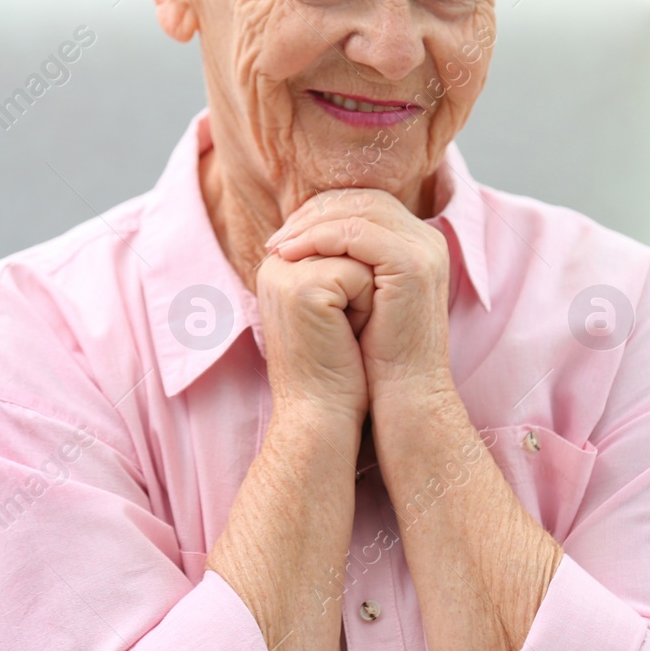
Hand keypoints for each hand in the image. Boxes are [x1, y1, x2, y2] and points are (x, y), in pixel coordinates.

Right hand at [255, 249, 374, 424]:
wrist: (320, 416)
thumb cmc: (335, 367)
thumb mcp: (335, 306)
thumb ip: (339, 266)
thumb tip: (373, 233)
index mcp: (280, 265)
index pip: (340, 235)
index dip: (361, 274)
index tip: (346, 319)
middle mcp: (276, 263)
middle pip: (350, 241)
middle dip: (364, 282)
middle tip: (348, 328)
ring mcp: (286, 272)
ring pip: (358, 255)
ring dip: (368, 294)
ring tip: (347, 331)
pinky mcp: (304, 287)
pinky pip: (360, 275)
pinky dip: (367, 307)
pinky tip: (347, 336)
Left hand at [267, 189, 453, 398]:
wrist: (405, 394)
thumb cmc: (377, 355)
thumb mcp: (362, 298)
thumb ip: (346, 263)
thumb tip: (301, 238)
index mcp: (417, 243)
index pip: (366, 203)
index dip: (323, 212)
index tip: (286, 233)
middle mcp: (427, 239)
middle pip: (363, 199)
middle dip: (314, 213)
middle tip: (277, 236)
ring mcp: (424, 249)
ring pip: (359, 210)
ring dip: (311, 224)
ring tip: (279, 246)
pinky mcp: (412, 265)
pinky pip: (357, 234)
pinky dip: (319, 238)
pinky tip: (292, 254)